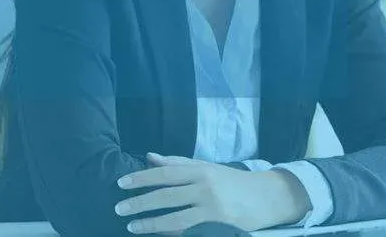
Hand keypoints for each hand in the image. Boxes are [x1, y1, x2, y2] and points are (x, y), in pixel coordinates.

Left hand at [114, 153, 310, 234]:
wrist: (266, 195)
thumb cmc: (233, 181)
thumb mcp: (207, 168)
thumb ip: (178, 164)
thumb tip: (150, 157)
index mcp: (199, 167)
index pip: (165, 171)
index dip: (142, 177)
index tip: (121, 183)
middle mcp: (203, 181)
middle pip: (166, 191)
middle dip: (140, 200)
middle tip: (119, 207)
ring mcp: (211, 201)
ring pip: (174, 212)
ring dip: (150, 220)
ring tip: (131, 225)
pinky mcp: (217, 217)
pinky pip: (187, 225)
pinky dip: (170, 229)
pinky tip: (157, 233)